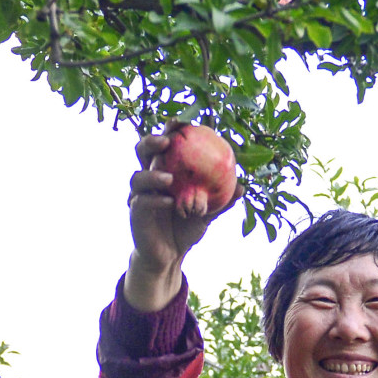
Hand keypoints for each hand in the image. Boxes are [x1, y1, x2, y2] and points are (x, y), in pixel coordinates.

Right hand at [123, 132, 222, 312]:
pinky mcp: (135, 214)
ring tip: (169, 179)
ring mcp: (139, 195)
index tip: (180, 122)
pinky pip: (141, 202)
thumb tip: (242, 187)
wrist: (169, 256)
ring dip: (152, 175)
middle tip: (167, 142)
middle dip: (151, 141)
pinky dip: (154, 200)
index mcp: (165, 170)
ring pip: (137, 177)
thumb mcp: (207, 213)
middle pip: (142, 151)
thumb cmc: (187, 227)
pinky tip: (169, 203)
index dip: (168, 130)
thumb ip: (221, 200)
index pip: (164, 144)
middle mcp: (149, 178)